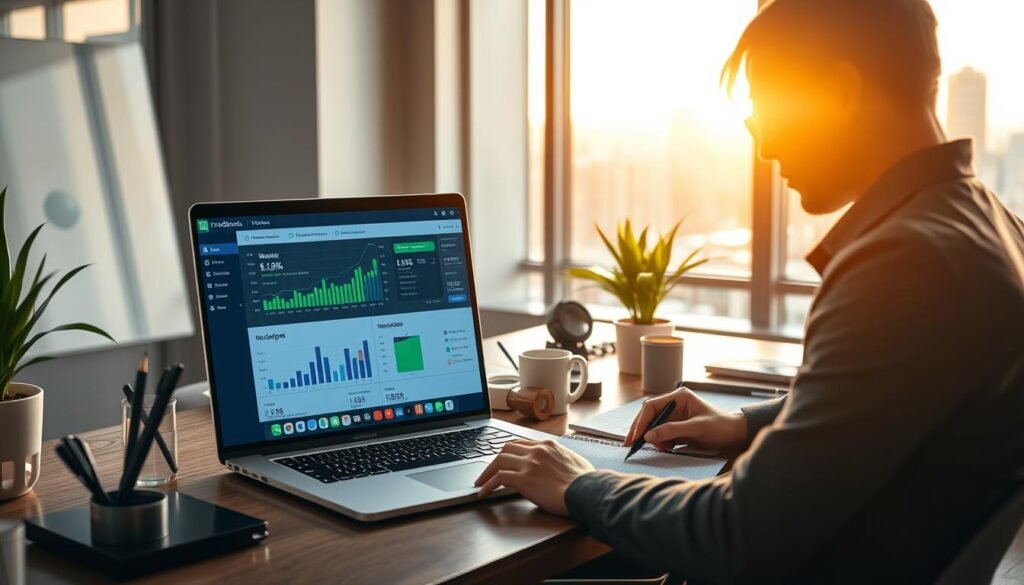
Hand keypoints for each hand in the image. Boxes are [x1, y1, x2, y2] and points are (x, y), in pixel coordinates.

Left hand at [475, 439, 594, 515]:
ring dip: (486, 472)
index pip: (520, 443)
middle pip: (506, 449)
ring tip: (479, 483)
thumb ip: (560, 460)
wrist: (588, 491)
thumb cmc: (586, 482)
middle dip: (494, 460)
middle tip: (486, 471)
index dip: (508, 452)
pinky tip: (483, 492)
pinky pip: (498, 478)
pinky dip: (487, 485)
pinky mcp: (524, 479)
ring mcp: (530, 463)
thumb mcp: (573, 462)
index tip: (501, 459)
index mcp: (548, 445)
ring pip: (499, 461)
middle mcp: (537, 450)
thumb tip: (556, 467)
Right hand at [624, 387, 747, 453]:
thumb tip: (648, 436)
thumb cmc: (720, 427)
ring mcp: (675, 416)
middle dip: (640, 430)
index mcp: (679, 397)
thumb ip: (672, 431)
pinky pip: (661, 434)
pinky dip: (660, 442)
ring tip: (662, 448)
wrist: (735, 436)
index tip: (636, 436)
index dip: (641, 421)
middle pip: (648, 415)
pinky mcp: (677, 427)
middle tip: (630, 444)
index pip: (651, 406)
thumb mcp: (697, 428)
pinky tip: (667, 448)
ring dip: (652, 438)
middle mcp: (674, 404)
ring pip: (653, 426)